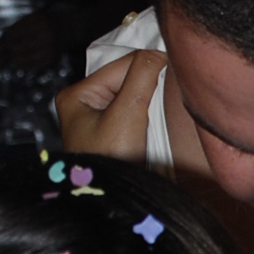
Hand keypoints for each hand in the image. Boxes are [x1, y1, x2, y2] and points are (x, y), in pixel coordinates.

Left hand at [0, 6, 66, 70]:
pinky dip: (24, 66)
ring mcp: (51, 48)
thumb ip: (21, 25)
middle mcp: (47, 35)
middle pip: (22, 46)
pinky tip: (21, 62)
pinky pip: (34, 66)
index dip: (7, 36)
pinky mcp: (53, 58)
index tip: (3, 37)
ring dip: (16, 58)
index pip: (18, 31)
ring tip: (13, 55)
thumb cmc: (48, 21)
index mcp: (42, 22)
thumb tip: (4, 37)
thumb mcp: (36, 16)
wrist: (69, 28)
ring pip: (27, 58)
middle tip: (7, 48)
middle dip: (11, 48)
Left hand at [57, 46, 165, 164]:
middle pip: (127, 79)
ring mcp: (98, 121)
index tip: (176, 71)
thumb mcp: (126, 114)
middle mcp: (84, 104)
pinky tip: (159, 121)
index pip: (122, 64)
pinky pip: (135, 113)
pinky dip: (150, 115)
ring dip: (152, 101)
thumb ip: (141, 76)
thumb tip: (158, 51)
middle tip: (173, 93)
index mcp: (77, 94)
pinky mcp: (113, 136)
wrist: (110, 203)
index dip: (150, 66)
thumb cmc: (109, 163)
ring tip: (168, 107)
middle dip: (150, 86)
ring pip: (134, 96)